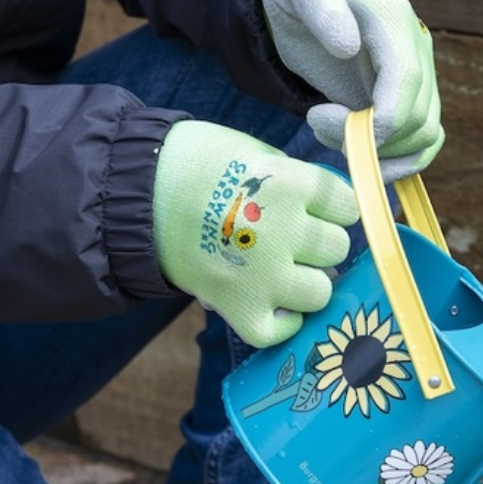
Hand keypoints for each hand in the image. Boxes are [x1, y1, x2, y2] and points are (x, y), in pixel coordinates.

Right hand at [153, 120, 358, 347]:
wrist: (133, 193)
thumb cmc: (197, 165)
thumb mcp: (256, 153)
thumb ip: (299, 182)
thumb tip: (332, 214)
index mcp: (289, 183)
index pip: (347, 206)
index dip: (334, 209)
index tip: (316, 209)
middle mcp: (283, 230)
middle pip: (336, 249)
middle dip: (318, 245)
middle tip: (291, 240)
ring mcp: (263, 273)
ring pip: (320, 292)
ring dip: (306, 284)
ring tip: (282, 272)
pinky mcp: (239, 307)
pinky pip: (281, 330)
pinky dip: (281, 324)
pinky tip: (272, 305)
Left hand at [261, 0, 443, 181]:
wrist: (311, 0)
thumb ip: (318, 6)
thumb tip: (347, 44)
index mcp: (394, 20)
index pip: (406, 82)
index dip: (378, 120)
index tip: (326, 123)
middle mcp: (418, 50)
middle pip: (417, 119)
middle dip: (368, 139)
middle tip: (318, 125)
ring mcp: (421, 78)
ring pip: (425, 136)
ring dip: (380, 154)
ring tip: (333, 136)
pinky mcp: (413, 102)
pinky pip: (424, 143)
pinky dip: (399, 162)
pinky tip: (362, 159)